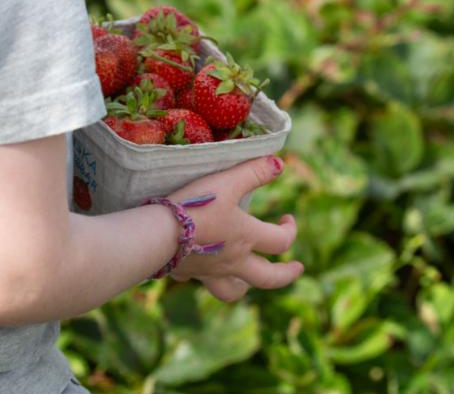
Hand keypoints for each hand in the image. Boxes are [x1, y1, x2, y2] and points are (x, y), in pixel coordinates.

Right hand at [166, 155, 303, 301]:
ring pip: (233, 290)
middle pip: (268, 279)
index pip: (281, 242)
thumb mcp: (227, 182)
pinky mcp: (186, 273)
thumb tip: (279, 163)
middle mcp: (233, 261)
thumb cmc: (195, 206)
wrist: (156, 235)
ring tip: (246, 279)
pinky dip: (205, 276)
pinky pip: (200, 281)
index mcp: (246, 238)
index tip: (288, 218)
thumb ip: (254, 172)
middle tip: (296, 268)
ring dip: (245, 285)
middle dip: (286, 275)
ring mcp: (209, 271)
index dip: (291, 230)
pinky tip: (201, 265)